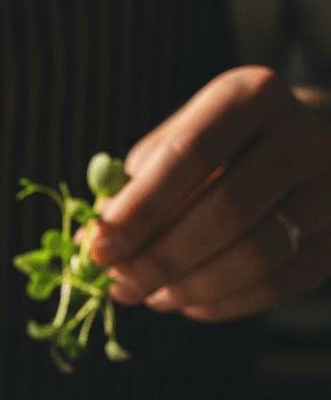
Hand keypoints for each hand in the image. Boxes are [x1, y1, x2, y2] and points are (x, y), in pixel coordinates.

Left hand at [89, 66, 330, 320]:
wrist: (305, 144)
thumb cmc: (219, 147)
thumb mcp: (177, 140)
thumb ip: (135, 185)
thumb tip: (94, 240)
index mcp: (251, 95)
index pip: (189, 157)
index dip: (138, 211)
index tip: (98, 249)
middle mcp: (303, 132)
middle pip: (225, 212)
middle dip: (159, 260)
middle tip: (119, 284)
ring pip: (256, 255)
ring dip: (188, 287)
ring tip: (148, 295)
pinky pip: (278, 285)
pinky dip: (220, 304)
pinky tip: (186, 302)